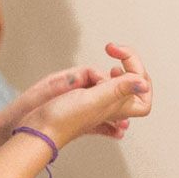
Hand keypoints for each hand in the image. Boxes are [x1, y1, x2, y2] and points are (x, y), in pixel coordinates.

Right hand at [20, 46, 152, 147]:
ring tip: (97, 67)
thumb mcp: (93, 101)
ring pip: (109, 81)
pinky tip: (89, 76)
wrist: (35, 129)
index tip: (124, 63)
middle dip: (126, 63)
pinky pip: (92, 83)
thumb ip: (117, 89)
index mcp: (117, 108)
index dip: (140, 76)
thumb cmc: (62, 120)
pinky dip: (93, 77)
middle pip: (129, 82)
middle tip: (112, 49)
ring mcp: (93, 101)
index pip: (143, 94)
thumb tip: (143, 83)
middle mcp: (108, 105)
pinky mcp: (78, 97)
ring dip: (105, 72)